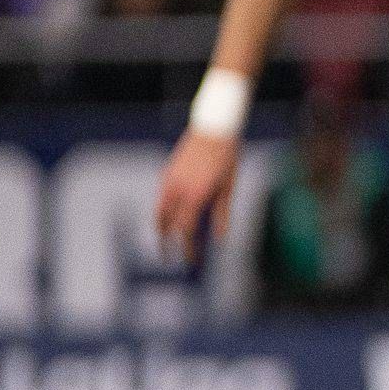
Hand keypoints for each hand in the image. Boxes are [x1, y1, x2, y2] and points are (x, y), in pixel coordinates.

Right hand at [156, 132, 241, 258]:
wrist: (214, 129)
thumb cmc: (227, 158)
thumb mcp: (229, 187)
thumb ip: (222, 214)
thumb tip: (218, 238)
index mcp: (195, 195)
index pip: (186, 230)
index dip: (187, 248)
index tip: (190, 261)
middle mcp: (177, 190)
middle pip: (166, 224)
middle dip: (167, 243)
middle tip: (170, 258)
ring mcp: (168, 180)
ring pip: (159, 211)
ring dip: (162, 227)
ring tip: (166, 240)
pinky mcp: (166, 173)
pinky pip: (161, 198)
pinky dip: (164, 211)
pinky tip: (170, 217)